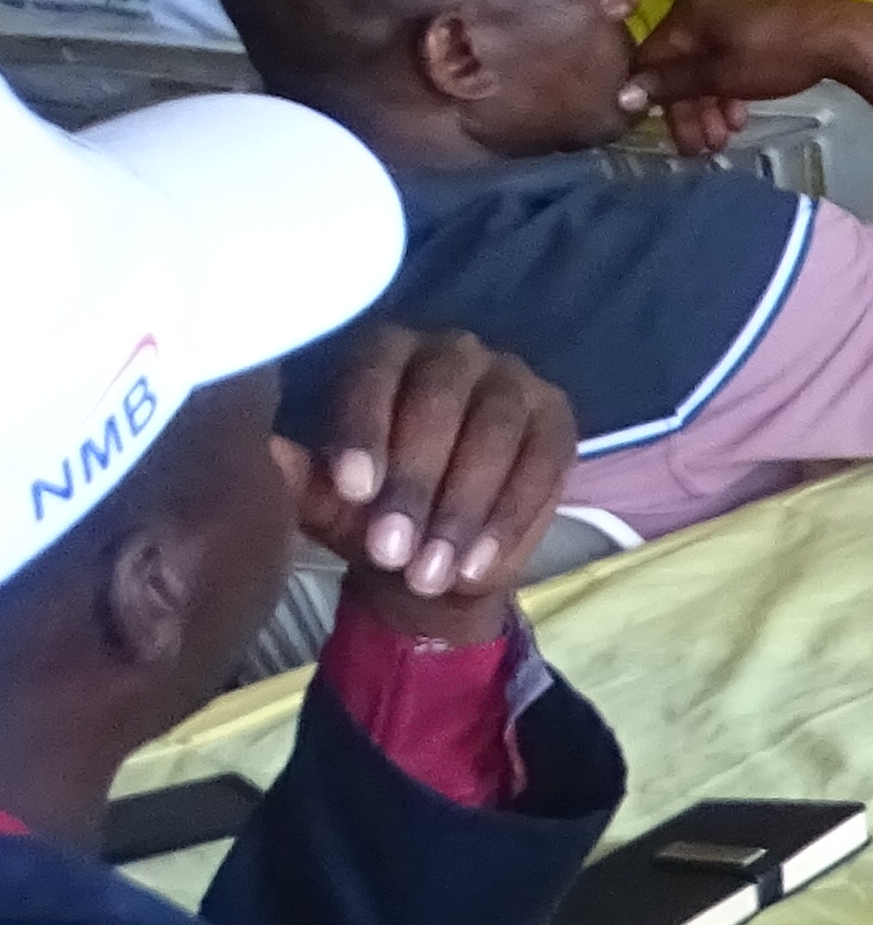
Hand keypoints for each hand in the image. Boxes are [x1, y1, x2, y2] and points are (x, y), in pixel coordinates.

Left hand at [292, 324, 575, 628]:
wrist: (432, 555)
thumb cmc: (367, 513)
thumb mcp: (323, 502)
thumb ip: (298, 478)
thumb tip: (263, 456)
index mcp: (383, 353)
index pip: (373, 376)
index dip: (365, 430)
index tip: (354, 492)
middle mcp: (452, 350)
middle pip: (439, 400)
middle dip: (415, 481)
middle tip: (391, 552)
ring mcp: (513, 379)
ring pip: (495, 432)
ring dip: (462, 509)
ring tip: (430, 574)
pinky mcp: (557, 419)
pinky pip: (542, 464)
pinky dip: (508, 521)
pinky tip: (476, 568)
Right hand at [626, 0, 872, 148]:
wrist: (848, 37)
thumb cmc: (779, 54)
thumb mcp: (723, 74)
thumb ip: (674, 84)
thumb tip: (623, 94)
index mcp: (688, 13)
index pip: (652, 61)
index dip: (656, 102)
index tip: (671, 137)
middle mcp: (705, 9)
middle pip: (680, 67)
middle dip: (689, 112)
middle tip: (701, 149)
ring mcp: (734, 18)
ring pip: (707, 68)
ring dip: (710, 108)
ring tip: (722, 142)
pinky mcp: (759, 30)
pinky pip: (730, 63)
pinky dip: (730, 92)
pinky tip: (740, 120)